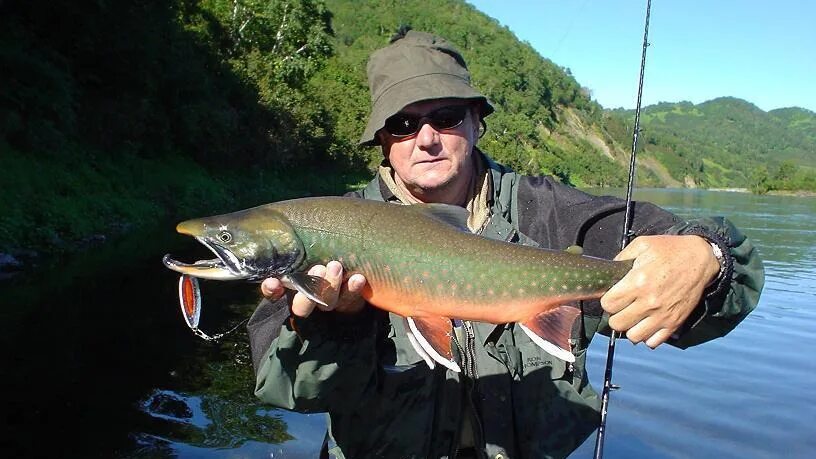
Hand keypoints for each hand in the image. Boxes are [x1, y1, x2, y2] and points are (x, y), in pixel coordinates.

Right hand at [260, 260, 366, 317]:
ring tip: (335, 266)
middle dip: (308, 290)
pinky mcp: (348, 302)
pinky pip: (350, 298)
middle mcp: (308, 300)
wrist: (351, 272)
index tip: (273, 282)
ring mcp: (328, 303)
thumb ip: (292, 256)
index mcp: (291, 287)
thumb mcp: (304, 255)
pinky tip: (357, 278)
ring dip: (331, 285)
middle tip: (317, 269)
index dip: (271, 290)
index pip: (274, 294)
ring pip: (327, 302)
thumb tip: (279, 251)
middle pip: (302, 306)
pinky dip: (353, 288)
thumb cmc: (320, 256)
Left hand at [600, 235, 720, 348]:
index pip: (608, 304)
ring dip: (630, 327)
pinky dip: (647, 336)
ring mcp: (663, 315)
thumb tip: (609, 273)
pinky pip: (653, 342)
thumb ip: (621, 258)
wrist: (701, 259)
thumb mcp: (642, 245)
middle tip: (622, 307)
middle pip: (617, 323)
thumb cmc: (671, 250)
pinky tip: (647, 324)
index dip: (607, 300)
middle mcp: (649, 302)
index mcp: (638, 282)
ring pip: (633, 336)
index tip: (613, 296)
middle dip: (615, 315)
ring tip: (633, 317)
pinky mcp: (675, 322)